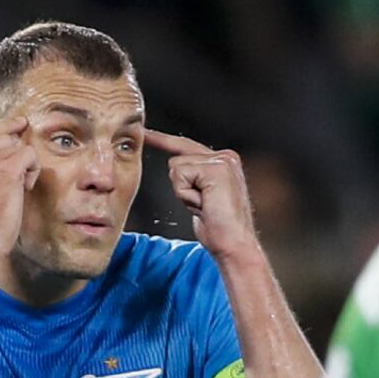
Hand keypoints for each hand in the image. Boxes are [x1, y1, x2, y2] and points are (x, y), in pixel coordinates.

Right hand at [0, 117, 40, 262]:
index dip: (4, 128)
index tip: (19, 125)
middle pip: (5, 134)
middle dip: (15, 154)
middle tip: (14, 180)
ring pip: (19, 144)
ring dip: (24, 165)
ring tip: (16, 187)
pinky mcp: (7, 168)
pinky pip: (30, 154)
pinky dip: (33, 171)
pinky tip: (24, 188)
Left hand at [144, 130, 258, 260]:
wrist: (233, 244)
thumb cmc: (218, 227)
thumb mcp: (203, 197)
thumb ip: (194, 179)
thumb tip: (176, 171)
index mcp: (224, 160)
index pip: (185, 146)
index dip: (162, 141)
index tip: (145, 133)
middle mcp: (225, 156)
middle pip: (176, 160)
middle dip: (181, 187)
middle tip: (204, 206)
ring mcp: (222, 160)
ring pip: (176, 168)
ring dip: (184, 193)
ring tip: (205, 206)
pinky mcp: (215, 169)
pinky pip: (180, 176)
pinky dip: (186, 195)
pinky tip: (205, 205)